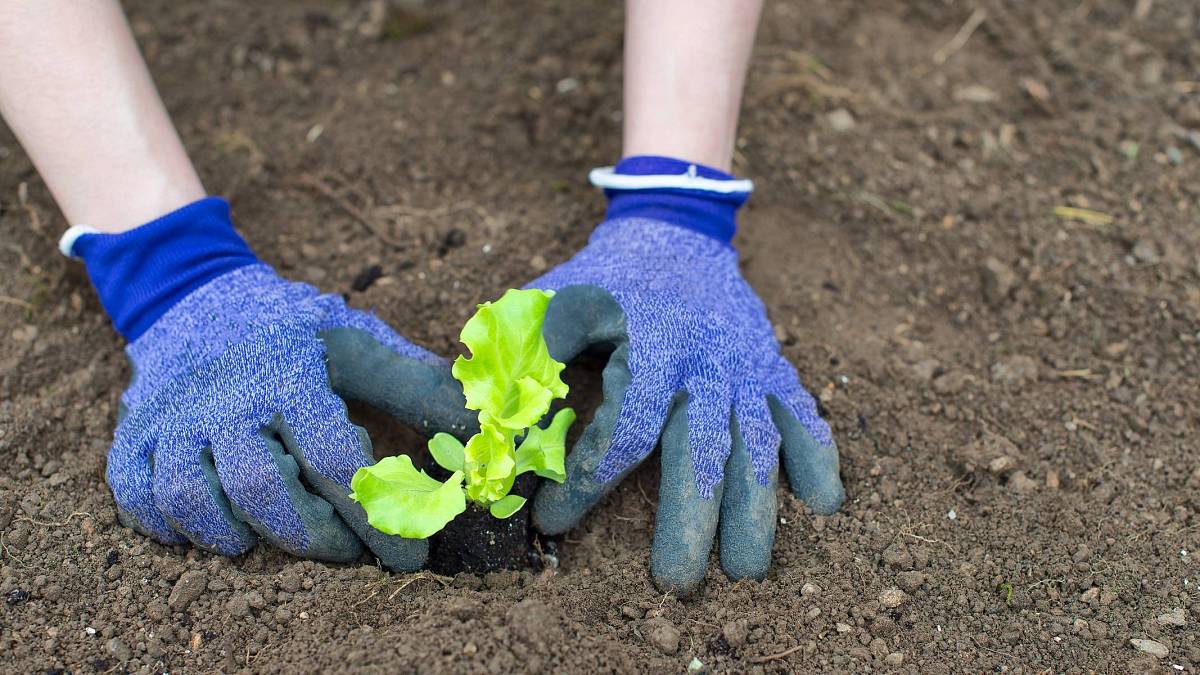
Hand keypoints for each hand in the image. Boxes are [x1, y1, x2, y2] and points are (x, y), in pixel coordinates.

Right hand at [67, 198, 472, 569]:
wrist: (201, 297)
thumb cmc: (297, 330)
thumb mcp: (360, 341)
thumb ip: (418, 385)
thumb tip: (484, 427)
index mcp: (290, 371)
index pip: (333, 457)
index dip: (375, 517)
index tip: (409, 557)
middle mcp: (226, 394)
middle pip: (260, 488)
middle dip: (313, 536)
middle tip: (348, 552)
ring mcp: (173, 414)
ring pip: (192, 496)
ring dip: (237, 533)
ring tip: (276, 539)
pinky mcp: (134, 430)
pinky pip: (136, 494)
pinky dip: (168, 524)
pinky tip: (212, 528)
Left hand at [529, 216, 843, 593]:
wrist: (675, 231)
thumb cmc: (606, 277)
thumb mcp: (554, 301)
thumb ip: (526, 358)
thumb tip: (487, 423)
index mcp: (650, 348)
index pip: (622, 432)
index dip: (586, 484)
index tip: (552, 526)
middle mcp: (706, 362)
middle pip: (703, 453)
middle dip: (690, 522)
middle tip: (674, 584)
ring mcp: (746, 365)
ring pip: (758, 445)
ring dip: (755, 511)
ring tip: (744, 572)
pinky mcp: (772, 366)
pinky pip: (802, 413)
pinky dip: (818, 456)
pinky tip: (824, 505)